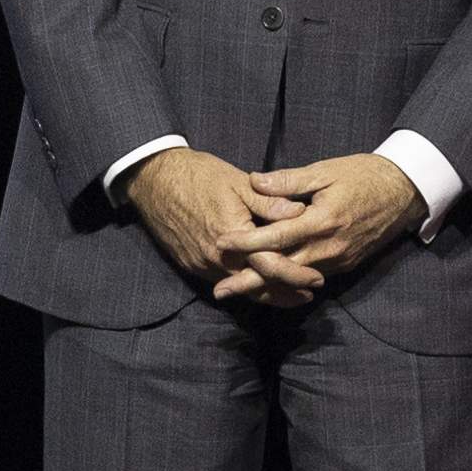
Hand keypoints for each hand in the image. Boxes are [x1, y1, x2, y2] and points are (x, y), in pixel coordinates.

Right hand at [125, 147, 317, 306]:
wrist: (155, 180)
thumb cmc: (199, 175)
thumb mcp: (239, 183)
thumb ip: (270, 203)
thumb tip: (301, 213)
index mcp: (233, 236)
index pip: (271, 266)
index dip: (296, 275)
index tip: (317, 279)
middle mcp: (216, 257)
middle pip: (257, 286)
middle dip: (285, 293)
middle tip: (308, 294)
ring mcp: (202, 264)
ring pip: (240, 288)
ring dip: (265, 292)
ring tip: (290, 295)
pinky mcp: (191, 265)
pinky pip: (223, 280)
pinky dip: (243, 284)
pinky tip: (258, 282)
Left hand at [213, 152, 428, 298]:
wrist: (404, 192)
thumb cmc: (363, 175)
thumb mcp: (325, 170)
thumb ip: (289, 180)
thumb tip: (254, 181)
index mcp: (322, 220)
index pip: (277, 236)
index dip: (246, 242)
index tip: (221, 243)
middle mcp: (330, 246)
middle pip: (282, 269)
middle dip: (250, 281)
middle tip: (220, 291)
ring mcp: (339, 259)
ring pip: (296, 277)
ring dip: (267, 285)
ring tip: (238, 290)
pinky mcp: (346, 264)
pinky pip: (313, 276)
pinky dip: (290, 281)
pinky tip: (271, 283)